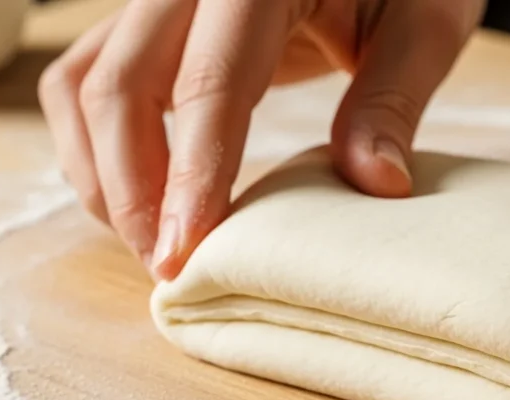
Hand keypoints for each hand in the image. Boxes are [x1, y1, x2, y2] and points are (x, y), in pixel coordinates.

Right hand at [39, 0, 483, 279]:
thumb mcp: (424, 27)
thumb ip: (391, 102)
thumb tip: (375, 183)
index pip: (209, 82)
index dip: (192, 175)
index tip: (188, 251)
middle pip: (121, 85)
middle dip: (134, 190)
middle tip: (169, 266)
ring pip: (85, 84)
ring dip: (103, 173)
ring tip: (152, 241)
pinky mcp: (149, 18)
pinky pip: (88, 76)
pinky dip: (96, 143)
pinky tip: (138, 195)